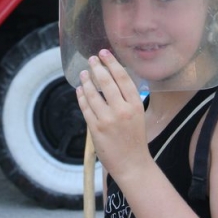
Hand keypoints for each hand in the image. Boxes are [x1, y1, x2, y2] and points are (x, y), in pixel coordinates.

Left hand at [76, 49, 150, 177]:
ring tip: (83, 73)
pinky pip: (85, 107)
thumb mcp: (138, 114)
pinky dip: (81, 96)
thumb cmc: (135, 138)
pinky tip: (79, 90)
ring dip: (86, 81)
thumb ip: (126, 98)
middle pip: (106, 82)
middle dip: (97, 67)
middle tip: (92, 59)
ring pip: (93, 93)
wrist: (132, 164)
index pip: (122, 77)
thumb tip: (112, 78)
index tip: (105, 53)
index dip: (112, 63)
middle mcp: (122, 110)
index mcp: (135, 104)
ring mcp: (107, 120)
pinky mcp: (96, 129)